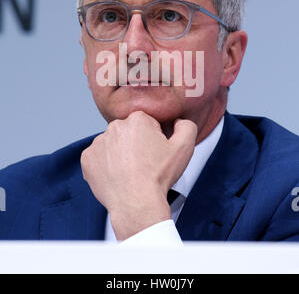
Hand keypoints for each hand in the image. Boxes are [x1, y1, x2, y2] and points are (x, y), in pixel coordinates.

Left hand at [80, 111, 197, 239]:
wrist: (137, 203)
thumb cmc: (158, 177)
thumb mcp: (184, 148)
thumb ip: (186, 126)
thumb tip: (178, 121)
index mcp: (137, 119)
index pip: (147, 124)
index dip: (154, 139)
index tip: (155, 153)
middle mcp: (115, 126)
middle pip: (128, 132)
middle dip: (135, 144)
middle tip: (144, 164)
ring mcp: (98, 142)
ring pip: (112, 144)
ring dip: (119, 154)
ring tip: (130, 172)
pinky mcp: (87, 158)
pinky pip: (97, 157)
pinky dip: (105, 165)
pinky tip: (116, 176)